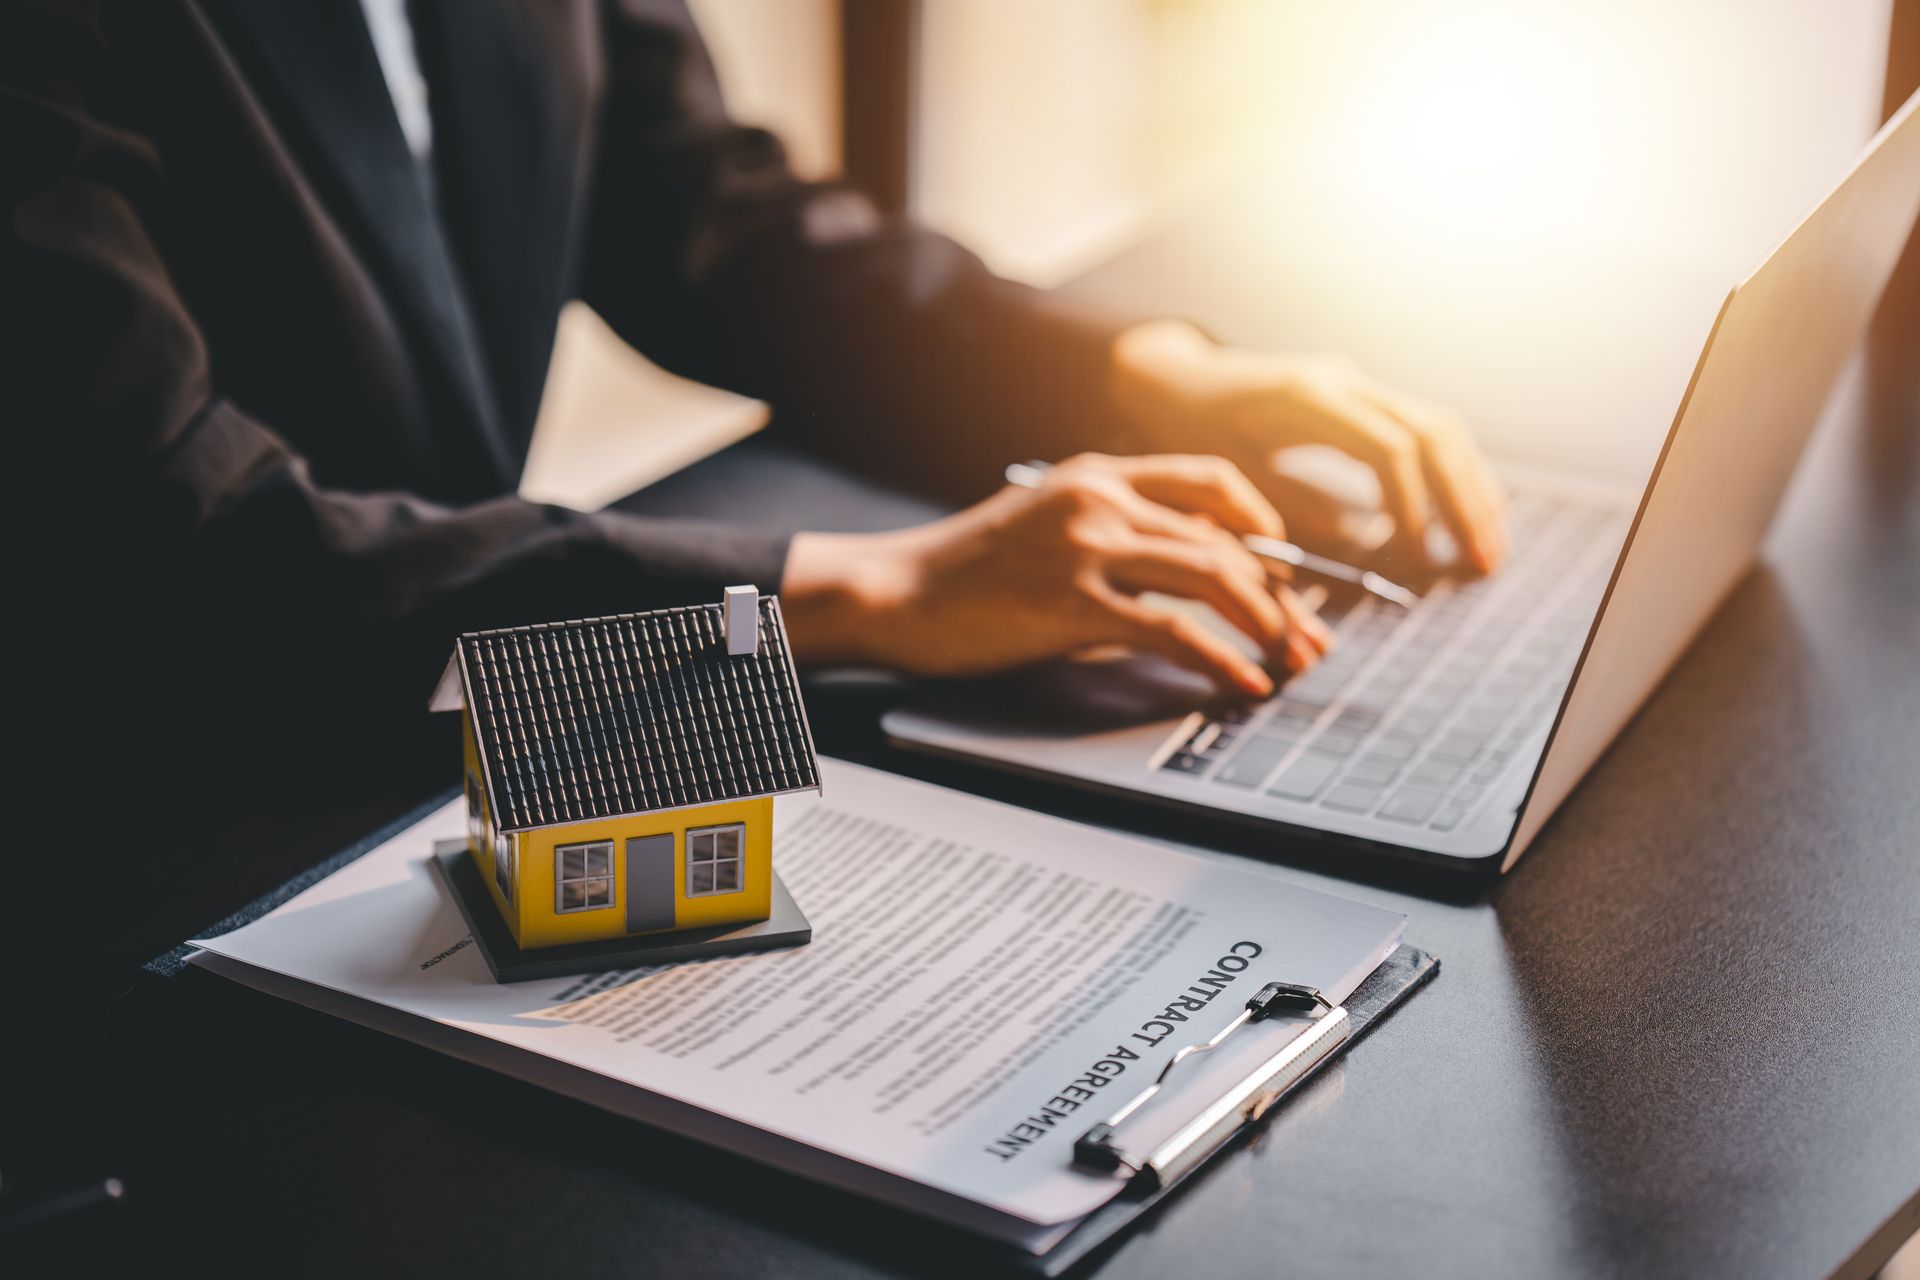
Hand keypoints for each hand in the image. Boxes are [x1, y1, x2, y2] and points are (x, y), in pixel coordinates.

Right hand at [782, 453, 1333, 696]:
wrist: (893, 592)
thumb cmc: (962, 572)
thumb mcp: (1043, 528)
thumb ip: (1108, 538)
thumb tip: (1178, 584)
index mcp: (1096, 475)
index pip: (1210, 483)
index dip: (1263, 527)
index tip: (1287, 571)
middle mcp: (1100, 499)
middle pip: (1224, 539)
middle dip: (1280, 595)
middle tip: (1308, 638)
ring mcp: (1087, 547)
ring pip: (1213, 576)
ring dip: (1265, 623)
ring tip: (1289, 661)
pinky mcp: (1073, 601)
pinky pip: (1172, 630)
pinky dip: (1219, 659)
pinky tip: (1241, 682)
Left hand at [1111, 319, 1507, 572]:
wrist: (1172, 380)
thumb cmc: (1184, 431)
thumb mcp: (1222, 470)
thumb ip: (1284, 503)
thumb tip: (1354, 543)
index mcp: (1305, 397)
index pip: (1387, 448)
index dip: (1412, 506)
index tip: (1421, 561)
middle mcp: (1343, 381)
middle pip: (1432, 431)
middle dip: (1463, 500)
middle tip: (1484, 563)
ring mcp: (1357, 385)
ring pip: (1440, 427)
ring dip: (1471, 488)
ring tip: (1490, 547)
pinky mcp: (1363, 399)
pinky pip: (1425, 430)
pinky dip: (1453, 474)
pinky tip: (1471, 516)